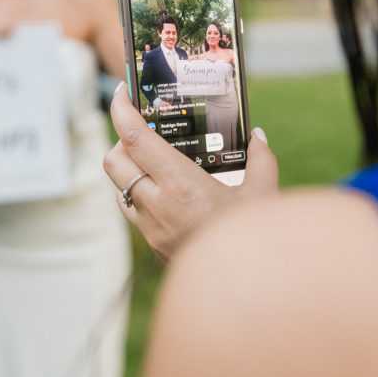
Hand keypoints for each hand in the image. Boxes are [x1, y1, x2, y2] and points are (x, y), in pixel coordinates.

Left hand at [103, 83, 278, 259]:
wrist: (244, 285)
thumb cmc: (252, 238)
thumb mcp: (263, 193)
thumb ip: (260, 159)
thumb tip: (257, 135)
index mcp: (180, 184)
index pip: (133, 138)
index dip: (120, 110)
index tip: (122, 91)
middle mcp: (157, 204)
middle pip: (114, 160)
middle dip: (120, 140)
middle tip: (142, 130)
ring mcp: (151, 226)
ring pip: (118, 186)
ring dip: (127, 169)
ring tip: (153, 160)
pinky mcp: (153, 243)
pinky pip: (130, 210)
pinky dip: (136, 194)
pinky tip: (162, 190)